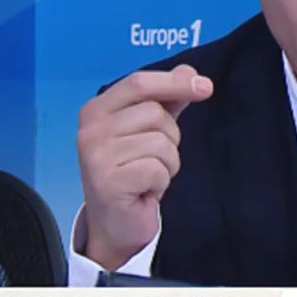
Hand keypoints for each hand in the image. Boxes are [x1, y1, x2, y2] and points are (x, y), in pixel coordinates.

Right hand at [76, 64, 213, 269]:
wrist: (116, 223)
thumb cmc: (133, 172)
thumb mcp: (149, 130)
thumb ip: (167, 99)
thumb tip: (190, 72)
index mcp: (97, 110)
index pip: (139, 83)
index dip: (174, 82)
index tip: (205, 87)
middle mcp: (90, 129)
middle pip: (155, 114)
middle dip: (170, 137)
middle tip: (153, 159)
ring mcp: (96, 156)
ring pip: (161, 142)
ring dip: (167, 163)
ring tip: (148, 175)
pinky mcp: (108, 182)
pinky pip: (158, 169)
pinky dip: (161, 181)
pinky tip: (145, 190)